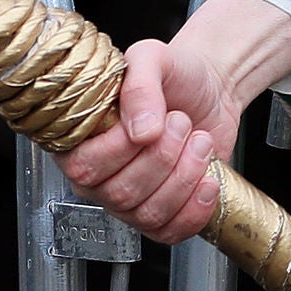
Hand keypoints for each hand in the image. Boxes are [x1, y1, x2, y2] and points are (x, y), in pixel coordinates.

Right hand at [59, 35, 242, 243]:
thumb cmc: (174, 73)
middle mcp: (98, 176)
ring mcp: (128, 200)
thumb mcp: (153, 58)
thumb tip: (140, 130)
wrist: (210, 89)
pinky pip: (170, 232)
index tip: (155, 120)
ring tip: (199, 141)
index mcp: (81, 140)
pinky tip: (208, 179)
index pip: (85, 166)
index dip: (122, 150)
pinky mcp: (161, 214)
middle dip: (164, 157)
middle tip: (182, 124)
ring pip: (149, 214)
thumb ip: (140, 84)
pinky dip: (195, 209)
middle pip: (121, 194)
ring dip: (185, 177)